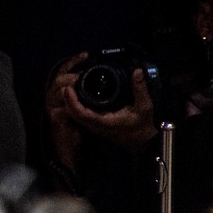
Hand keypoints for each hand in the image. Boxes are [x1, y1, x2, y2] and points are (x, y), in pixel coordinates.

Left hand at [44, 52, 157, 169]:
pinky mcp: (95, 123)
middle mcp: (94, 125)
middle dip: (67, 99)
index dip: (72, 101)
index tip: (69, 88)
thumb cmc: (142, 125)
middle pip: (72, 113)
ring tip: (72, 86)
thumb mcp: (144, 106)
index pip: (80, 113)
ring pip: (74, 114)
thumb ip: (140, 89)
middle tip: (69, 83)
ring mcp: (93, 125)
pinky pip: (80, 114)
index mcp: (103, 122)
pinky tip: (78, 93)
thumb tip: (137, 72)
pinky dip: (75, 104)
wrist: (142, 141)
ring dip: (70, 101)